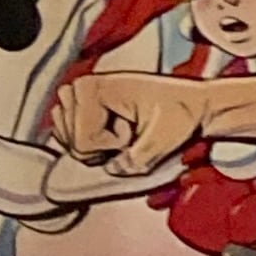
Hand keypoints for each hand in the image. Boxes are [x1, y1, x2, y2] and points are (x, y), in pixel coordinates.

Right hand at [50, 73, 203, 176]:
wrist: (190, 102)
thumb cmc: (179, 112)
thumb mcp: (164, 139)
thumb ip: (136, 160)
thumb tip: (112, 169)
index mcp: (94, 88)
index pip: (82, 142)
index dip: (111, 147)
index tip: (133, 130)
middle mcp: (80, 86)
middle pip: (72, 142)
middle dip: (101, 146)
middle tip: (129, 129)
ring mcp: (77, 95)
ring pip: (66, 138)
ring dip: (95, 144)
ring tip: (121, 129)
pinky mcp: (80, 104)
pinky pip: (67, 133)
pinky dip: (88, 140)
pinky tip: (110, 130)